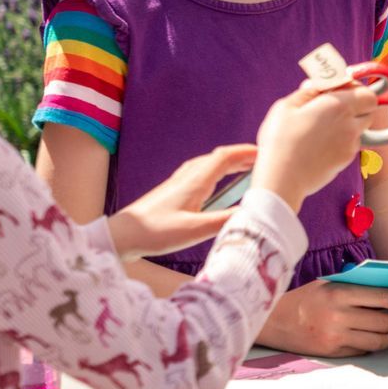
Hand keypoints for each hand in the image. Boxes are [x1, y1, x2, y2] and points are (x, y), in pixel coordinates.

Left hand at [106, 144, 257, 258]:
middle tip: (261, 162)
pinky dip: (215, 173)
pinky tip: (214, 184)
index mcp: (195, 181)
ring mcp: (178, 183)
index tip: (265, 153)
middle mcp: (187, 177)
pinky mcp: (172, 192)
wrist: (122, 235)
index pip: (225, 157)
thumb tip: (252, 213)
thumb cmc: (156, 232)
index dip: (246, 153)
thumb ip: (224, 220)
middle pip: (218, 158)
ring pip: (207, 165)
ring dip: (228, 164)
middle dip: (241, 157)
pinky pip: (199, 174)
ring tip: (244, 170)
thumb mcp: (195, 230)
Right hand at [254, 79, 379, 208]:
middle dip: (357, 104)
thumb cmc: (280, 140)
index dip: (357, 88)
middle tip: (335, 104)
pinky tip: (321, 142)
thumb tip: (319, 85)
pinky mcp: (346, 161)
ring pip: (360, 127)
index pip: (367, 93)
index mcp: (339, 106)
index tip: (340, 88)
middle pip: (369, 110)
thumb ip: (308, 91)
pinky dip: (342, 139)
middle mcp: (351, 125)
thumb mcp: (287, 106)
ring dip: (349, 122)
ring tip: (324, 125)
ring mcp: (351, 145)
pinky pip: (351, 144)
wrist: (282, 179)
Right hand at [257, 280, 387, 357]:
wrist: (275, 320)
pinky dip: (371, 344)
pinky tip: (369, 337)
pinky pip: (364, 350)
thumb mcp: (330, 284)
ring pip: (379, 340)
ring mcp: (336, 337)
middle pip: (385, 322)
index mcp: (340, 294)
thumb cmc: (307, 298)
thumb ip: (358, 287)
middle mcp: (339, 316)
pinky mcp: (333, 353)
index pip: (383, 298)